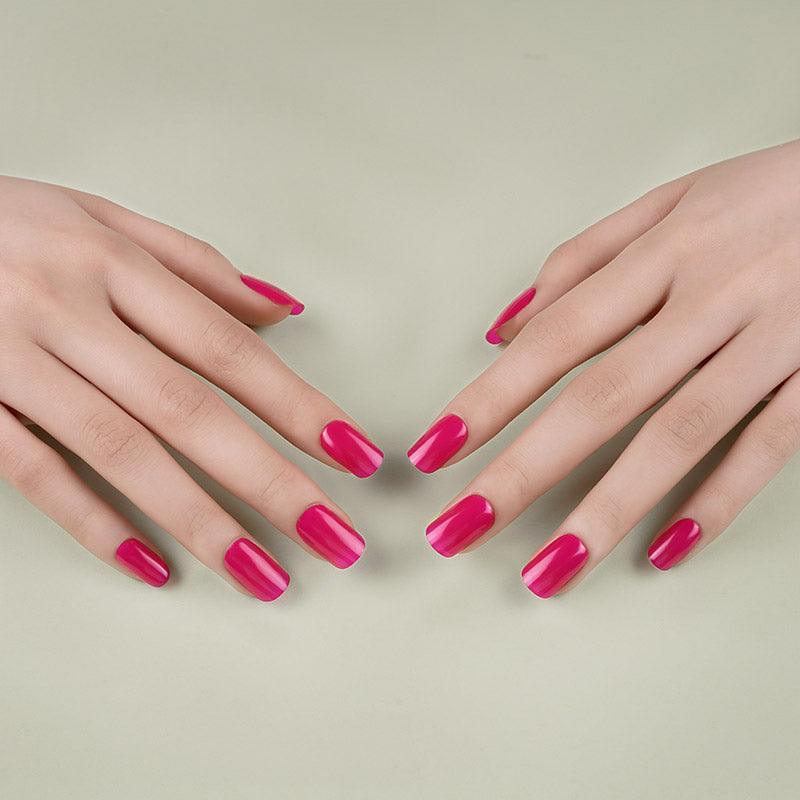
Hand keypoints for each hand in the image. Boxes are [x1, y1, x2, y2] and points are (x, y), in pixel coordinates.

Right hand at [0, 177, 380, 599]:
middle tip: (334, 538)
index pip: (227, 348)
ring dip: (198, 519)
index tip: (355, 455)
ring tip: (261, 572)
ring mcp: (10, 362)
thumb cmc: (6, 222)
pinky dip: (90, 520)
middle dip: (269, 480)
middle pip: (187, 409)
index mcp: (111, 263)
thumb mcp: (100, 218)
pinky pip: (29, 470)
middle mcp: (66, 312)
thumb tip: (282, 311)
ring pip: (119, 451)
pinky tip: (149, 564)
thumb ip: (194, 266)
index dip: (297, 405)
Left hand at [409, 140, 799, 596]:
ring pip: (681, 434)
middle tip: (462, 529)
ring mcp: (773, 341)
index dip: (491, 397)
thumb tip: (503, 325)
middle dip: (526, 470)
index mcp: (665, 252)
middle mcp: (712, 299)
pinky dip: (720, 497)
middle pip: (604, 397)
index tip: (436, 449)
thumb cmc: (764, 196)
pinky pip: (771, 444)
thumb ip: (582, 260)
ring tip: (549, 569)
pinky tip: (666, 549)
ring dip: (609, 507)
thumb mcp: (669, 203)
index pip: (558, 336)